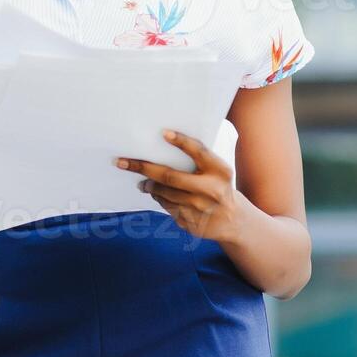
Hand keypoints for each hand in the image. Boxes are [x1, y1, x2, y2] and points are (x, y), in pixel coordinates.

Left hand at [115, 129, 238, 242]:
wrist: (234, 221)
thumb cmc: (218, 186)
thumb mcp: (217, 171)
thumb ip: (198, 160)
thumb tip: (162, 146)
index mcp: (220, 171)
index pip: (199, 152)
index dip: (182, 142)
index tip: (164, 133)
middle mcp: (211, 190)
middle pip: (170, 176)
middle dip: (143, 168)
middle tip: (123, 162)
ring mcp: (200, 209)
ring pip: (164, 194)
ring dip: (149, 186)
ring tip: (142, 182)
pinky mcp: (192, 224)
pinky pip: (168, 208)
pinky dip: (160, 199)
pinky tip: (158, 195)